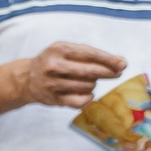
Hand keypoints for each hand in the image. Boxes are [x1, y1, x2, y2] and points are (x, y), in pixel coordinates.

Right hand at [12, 41, 127, 110]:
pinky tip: (87, 93)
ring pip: (87, 86)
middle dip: (108, 73)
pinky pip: (80, 101)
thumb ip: (91, 54)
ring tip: (89, 81)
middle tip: (117, 73)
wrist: (26, 78)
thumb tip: (120, 62)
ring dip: (93, 84)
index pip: (90, 54)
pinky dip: (88, 98)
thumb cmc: (54, 61)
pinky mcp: (53, 99)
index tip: (123, 64)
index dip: (109, 60)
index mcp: (59, 49)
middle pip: (90, 72)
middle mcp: (53, 66)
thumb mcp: (67, 50)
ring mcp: (52, 83)